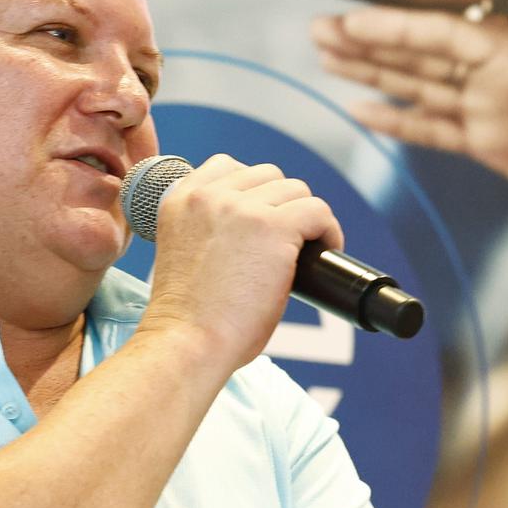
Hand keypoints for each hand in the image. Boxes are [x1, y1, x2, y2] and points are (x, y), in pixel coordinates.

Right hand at [140, 155, 344, 369]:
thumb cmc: (188, 316)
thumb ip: (208, 226)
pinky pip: (318, 212)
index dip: (253, 191)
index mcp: (179, 198)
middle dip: (281, 205)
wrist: (187, 341)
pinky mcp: (274, 227)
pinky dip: (328, 232)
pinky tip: (323, 252)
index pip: (227, 166)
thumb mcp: (182, 251)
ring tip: (307, 247)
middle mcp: (208, 195)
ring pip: (296, 190)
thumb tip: (255, 227)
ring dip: (304, 217)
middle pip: (267, 174)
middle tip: (287, 240)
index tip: (261, 219)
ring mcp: (241, 208)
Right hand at [313, 0, 507, 219]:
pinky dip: (394, 120)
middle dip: (364, 42)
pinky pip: (428, 128)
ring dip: (367, 73)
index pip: (437, 33)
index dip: (393, 27)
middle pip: (413, 54)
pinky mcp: (480, 142)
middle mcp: (487, 72)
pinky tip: (360, 110)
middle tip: (318, 31)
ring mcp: (480, 107)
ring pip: (411, 86)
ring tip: (326, 59)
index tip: (352, 21)